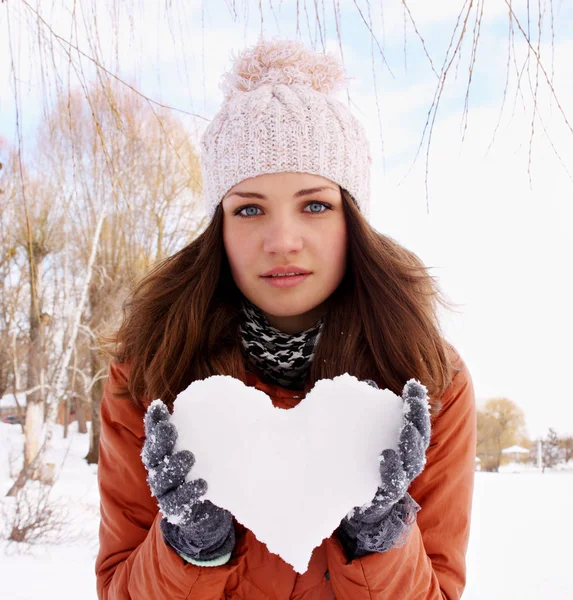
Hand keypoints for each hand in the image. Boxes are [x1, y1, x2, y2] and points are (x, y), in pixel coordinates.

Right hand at [142, 400, 234, 561]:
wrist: (211, 513)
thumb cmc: (210, 471)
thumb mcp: (210, 450)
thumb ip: (214, 431)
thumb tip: (240, 400)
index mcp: (165, 452)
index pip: (154, 434)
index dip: (153, 421)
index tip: (160, 406)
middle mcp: (160, 470)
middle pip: (152, 455)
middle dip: (159, 441)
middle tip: (170, 428)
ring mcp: (166, 492)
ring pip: (161, 479)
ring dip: (173, 467)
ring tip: (188, 457)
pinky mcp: (176, 511)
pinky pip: (176, 503)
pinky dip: (187, 493)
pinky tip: (201, 484)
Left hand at [339, 379, 429, 556]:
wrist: (358, 508)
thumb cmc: (363, 465)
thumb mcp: (366, 436)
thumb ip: (368, 411)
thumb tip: (366, 384)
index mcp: (404, 445)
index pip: (416, 421)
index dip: (418, 404)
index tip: (414, 385)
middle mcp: (407, 461)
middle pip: (420, 438)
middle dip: (419, 418)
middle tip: (413, 401)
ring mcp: (399, 479)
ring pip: (413, 461)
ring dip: (411, 442)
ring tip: (406, 427)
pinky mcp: (386, 496)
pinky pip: (393, 484)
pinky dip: (391, 469)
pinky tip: (386, 456)